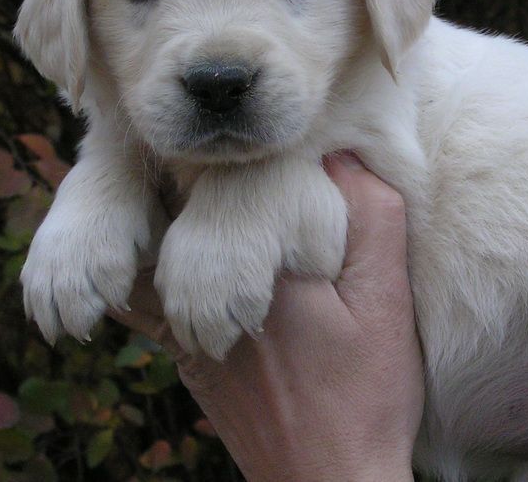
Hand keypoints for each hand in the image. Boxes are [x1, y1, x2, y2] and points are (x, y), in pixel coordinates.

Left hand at [112, 152, 422, 481]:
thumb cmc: (369, 396)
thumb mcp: (387, 304)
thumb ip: (372, 223)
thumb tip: (342, 158)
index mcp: (267, 274)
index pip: (226, 191)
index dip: (218, 153)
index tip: (225, 131)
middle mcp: (213, 301)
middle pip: (173, 218)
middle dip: (171, 178)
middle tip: (172, 142)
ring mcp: (190, 339)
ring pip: (145, 262)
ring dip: (145, 222)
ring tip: (148, 186)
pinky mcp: (186, 366)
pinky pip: (143, 308)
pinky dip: (140, 274)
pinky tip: (144, 257)